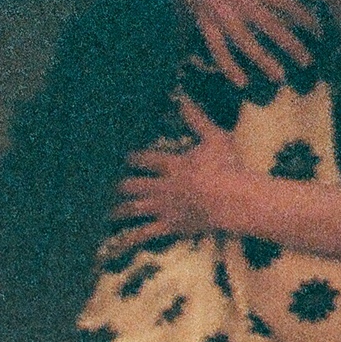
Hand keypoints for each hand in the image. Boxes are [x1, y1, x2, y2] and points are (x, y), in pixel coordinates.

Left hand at [114, 101, 251, 251]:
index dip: (132, 158)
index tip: (123, 157)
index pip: (144, 160)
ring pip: (133, 209)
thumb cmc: (228, 167)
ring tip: (106, 212)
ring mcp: (163, 208)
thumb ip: (197, 120)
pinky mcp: (169, 226)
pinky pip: (145, 234)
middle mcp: (161, 187)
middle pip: (131, 186)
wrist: (234, 200)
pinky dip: (130, 238)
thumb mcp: (215, 138)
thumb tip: (183, 99)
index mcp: (172, 165)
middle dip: (119, 186)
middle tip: (108, 187)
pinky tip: (117, 242)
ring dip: (118, 210)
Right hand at [174, 0, 326, 87]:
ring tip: (280, 77)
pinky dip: (228, 67)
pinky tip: (241, 83)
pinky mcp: (205, 25)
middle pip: (270, 26)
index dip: (305, 18)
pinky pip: (217, 49)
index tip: (318, 33)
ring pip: (245, 42)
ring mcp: (221, 14)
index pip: (287, 3)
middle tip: (307, 62)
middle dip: (290, 45)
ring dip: (263, 61)